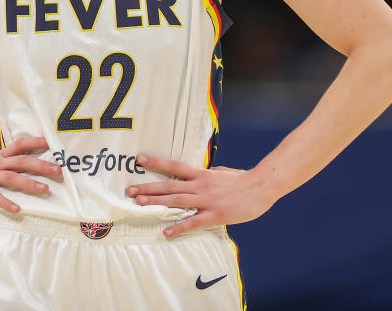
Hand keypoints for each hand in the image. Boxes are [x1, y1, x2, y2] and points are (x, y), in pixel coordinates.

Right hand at [0, 136, 61, 212]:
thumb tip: (12, 166)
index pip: (20, 145)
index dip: (36, 143)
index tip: (52, 143)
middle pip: (22, 162)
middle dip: (41, 166)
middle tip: (59, 171)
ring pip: (11, 178)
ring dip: (29, 184)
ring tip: (45, 190)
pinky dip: (6, 202)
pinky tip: (17, 209)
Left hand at [126, 154, 277, 236]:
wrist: (261, 187)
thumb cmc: (243, 180)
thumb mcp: (222, 172)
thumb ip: (209, 174)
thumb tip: (202, 173)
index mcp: (201, 174)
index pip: (174, 166)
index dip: (156, 162)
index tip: (139, 159)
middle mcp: (200, 186)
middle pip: (169, 186)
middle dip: (148, 188)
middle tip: (130, 190)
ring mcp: (206, 201)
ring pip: (176, 202)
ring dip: (156, 203)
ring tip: (139, 204)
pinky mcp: (214, 215)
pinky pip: (193, 222)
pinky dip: (178, 227)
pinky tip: (166, 231)